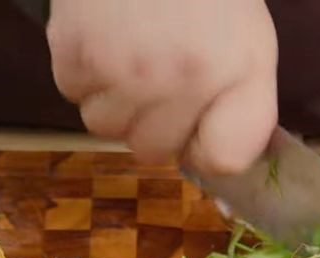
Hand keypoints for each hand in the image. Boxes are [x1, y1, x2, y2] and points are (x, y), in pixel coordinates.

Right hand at [47, 0, 277, 174]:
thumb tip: (210, 163)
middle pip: (152, 151)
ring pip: (105, 128)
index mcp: (238, 68)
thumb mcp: (246, 36)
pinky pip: (73, 95)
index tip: (203, 119)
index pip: (226, 159)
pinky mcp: (74, 55)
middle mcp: (181, 77)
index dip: (209, 144)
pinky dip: (83, 71)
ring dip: (113, 97)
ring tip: (127, 44)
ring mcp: (123, 70)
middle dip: (153, 120)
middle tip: (158, 63)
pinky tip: (102, 33)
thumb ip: (240, 105)